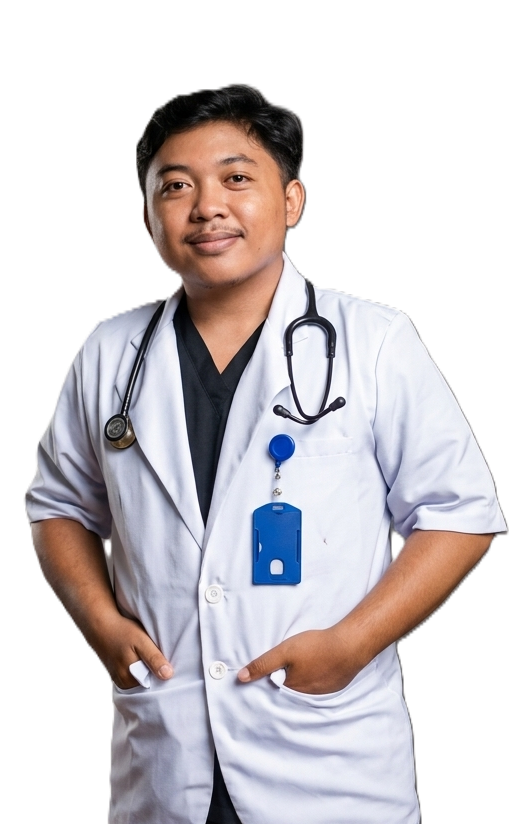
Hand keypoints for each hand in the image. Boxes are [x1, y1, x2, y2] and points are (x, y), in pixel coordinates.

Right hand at [93, 613, 173, 689]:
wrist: (100, 626)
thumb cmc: (122, 632)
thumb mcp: (142, 642)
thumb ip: (154, 659)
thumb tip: (168, 675)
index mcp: (129, 680)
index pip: (153, 688)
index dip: (161, 678)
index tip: (166, 666)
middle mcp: (123, 684)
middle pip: (146, 684)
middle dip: (154, 674)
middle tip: (159, 658)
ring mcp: (118, 679)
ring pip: (140, 679)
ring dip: (147, 670)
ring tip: (148, 656)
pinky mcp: (116, 673)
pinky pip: (133, 675)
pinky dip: (139, 668)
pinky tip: (140, 657)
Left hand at [237, 628, 364, 694]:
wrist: (350, 646)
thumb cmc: (316, 647)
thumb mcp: (284, 652)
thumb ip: (262, 664)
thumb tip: (241, 677)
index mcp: (291, 690)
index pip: (273, 691)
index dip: (268, 682)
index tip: (264, 676)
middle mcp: (305, 698)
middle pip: (289, 691)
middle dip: (284, 683)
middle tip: (283, 669)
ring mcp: (322, 694)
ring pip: (304, 690)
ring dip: (300, 682)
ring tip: (300, 668)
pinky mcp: (334, 687)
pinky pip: (318, 687)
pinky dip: (315, 680)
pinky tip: (316, 668)